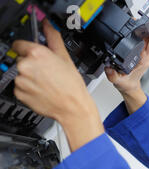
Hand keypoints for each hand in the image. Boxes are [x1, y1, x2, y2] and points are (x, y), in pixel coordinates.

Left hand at [12, 19, 103, 151]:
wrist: (72, 108)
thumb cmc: (72, 86)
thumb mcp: (65, 58)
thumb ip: (53, 38)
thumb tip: (48, 25)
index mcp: (36, 54)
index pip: (19, 44)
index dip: (29, 49)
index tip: (35, 56)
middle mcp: (25, 65)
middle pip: (21, 59)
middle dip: (32, 64)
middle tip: (47, 72)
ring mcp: (20, 80)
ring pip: (21, 74)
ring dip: (30, 77)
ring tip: (47, 83)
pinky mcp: (19, 93)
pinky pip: (20, 87)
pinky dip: (28, 88)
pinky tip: (42, 90)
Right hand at [105, 19, 148, 95]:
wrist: (128, 87)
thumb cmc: (127, 84)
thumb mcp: (118, 81)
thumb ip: (113, 75)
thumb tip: (109, 68)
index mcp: (144, 60)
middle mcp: (145, 55)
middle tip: (142, 19)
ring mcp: (143, 53)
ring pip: (148, 37)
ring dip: (145, 28)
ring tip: (139, 20)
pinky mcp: (138, 52)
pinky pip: (143, 40)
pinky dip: (141, 32)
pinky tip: (136, 27)